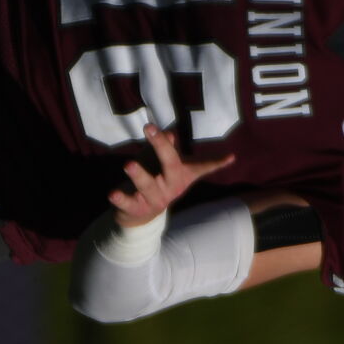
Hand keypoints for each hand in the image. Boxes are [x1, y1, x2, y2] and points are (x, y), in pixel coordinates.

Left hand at [108, 123, 235, 226]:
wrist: (139, 214)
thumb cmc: (154, 177)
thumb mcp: (159, 161)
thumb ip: (164, 147)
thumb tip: (168, 133)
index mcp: (181, 174)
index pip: (201, 167)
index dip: (216, 163)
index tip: (230, 157)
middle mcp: (172, 186)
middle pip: (171, 166)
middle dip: (161, 147)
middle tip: (152, 129)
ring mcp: (156, 199)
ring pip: (148, 185)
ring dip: (138, 174)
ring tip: (128, 164)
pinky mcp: (137, 209)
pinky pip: (128, 203)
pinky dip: (120, 198)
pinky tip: (112, 193)